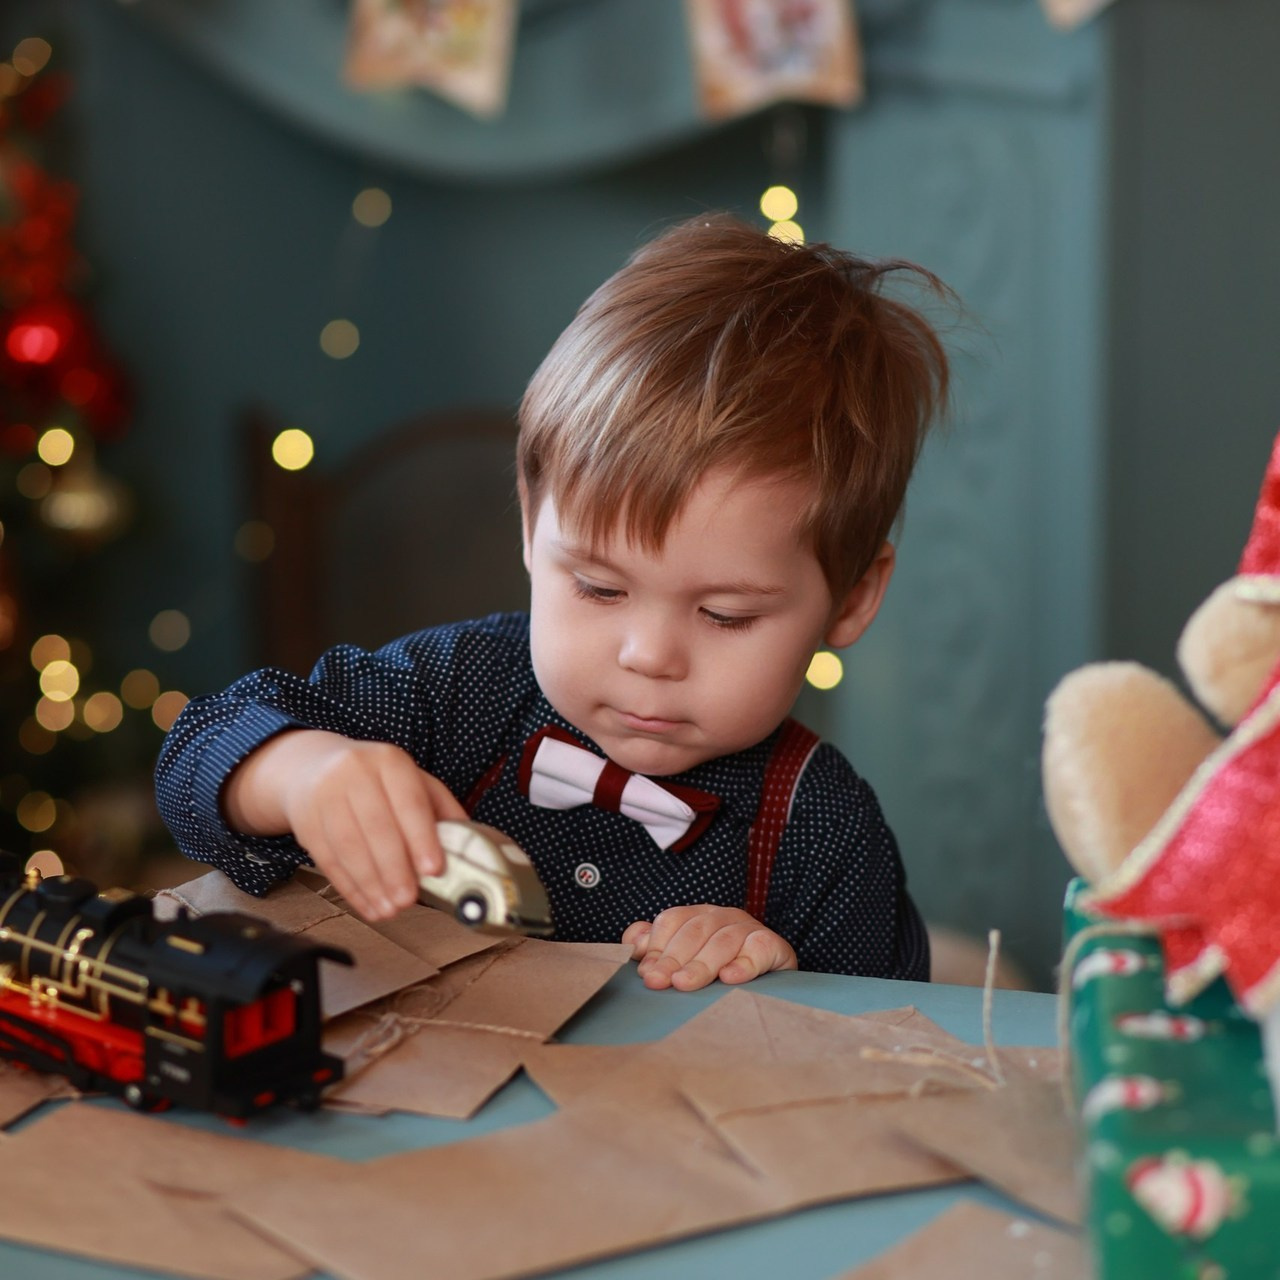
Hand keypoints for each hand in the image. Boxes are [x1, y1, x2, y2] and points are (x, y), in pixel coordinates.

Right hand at [223, 730, 467, 921]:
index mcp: (389, 760)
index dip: (421, 837)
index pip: (409, 801)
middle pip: (376, 827)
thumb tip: (467, 842)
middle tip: (408, 899)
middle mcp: (354, 772)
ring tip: (389, 909)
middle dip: (394, 869)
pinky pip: (328, 860)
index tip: (433, 869)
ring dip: (371, 884)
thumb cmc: (375, 780)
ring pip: (348, 847)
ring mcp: (324, 796)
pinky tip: (367, 905)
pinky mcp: (306, 822)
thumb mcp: (411, 780)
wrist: (311, 768)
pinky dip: (350, 888)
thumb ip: (440, 808)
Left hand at [621, 904, 797, 991]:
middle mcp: (722, 917)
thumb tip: (635, 946)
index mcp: (698, 916)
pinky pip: (758, 950)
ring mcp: (748, 928)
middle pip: (694, 932)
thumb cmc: (721, 969)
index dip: (657, 946)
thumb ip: (658, 948)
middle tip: (658, 981)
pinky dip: (744, 964)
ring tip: (684, 984)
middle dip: (673, 958)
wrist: (772, 980)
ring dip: (701, 964)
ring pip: (722, 942)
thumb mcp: (688, 958)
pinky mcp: (773, 945)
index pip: (672, 921)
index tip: (645, 973)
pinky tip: (729, 978)